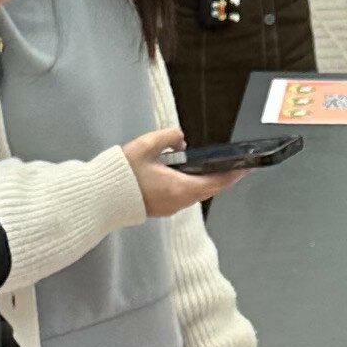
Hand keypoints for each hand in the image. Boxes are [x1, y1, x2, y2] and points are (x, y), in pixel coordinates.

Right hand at [123, 126, 239, 218]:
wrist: (101, 197)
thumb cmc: (122, 173)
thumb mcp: (146, 146)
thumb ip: (168, 137)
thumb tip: (180, 139)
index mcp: (180, 188)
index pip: (215, 182)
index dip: (232, 175)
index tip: (246, 168)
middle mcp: (178, 202)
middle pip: (207, 190)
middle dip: (221, 178)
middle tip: (233, 166)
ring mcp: (169, 208)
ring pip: (194, 194)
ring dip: (205, 182)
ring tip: (213, 168)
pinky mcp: (159, 209)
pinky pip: (182, 197)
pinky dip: (191, 186)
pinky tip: (188, 175)